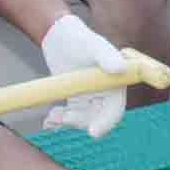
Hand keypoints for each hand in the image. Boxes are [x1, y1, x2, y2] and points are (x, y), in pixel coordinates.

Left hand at [37, 11, 128, 139]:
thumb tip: (120, 68)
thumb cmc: (80, 38)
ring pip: (81, 120)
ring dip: (68, 123)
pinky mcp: (75, 100)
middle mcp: (105, 94)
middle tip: (64, 119)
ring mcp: (89, 98)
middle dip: (81, 123)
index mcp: (115, 84)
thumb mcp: (94, 46)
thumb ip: (107, 56)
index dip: (106, 123)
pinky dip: (59, 121)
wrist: (59, 36)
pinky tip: (49, 121)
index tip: (92, 132)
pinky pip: (69, 117)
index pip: (115, 110)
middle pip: (97, 119)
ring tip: (52, 117)